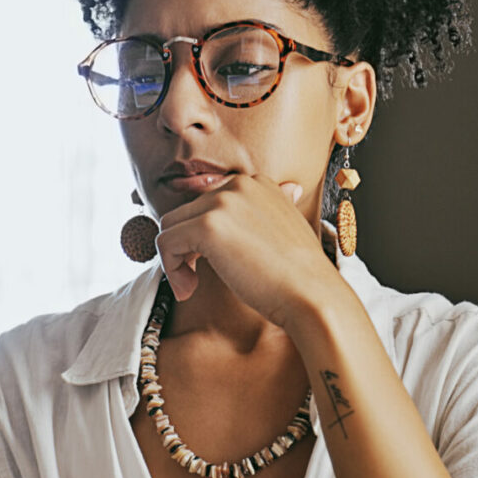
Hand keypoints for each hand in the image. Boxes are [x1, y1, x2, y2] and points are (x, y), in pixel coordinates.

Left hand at [153, 174, 344, 325]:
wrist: (311, 294)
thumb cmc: (299, 272)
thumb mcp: (286, 227)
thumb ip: (270, 209)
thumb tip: (287, 189)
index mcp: (256, 183)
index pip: (207, 202)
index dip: (202, 234)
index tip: (210, 260)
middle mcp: (238, 184)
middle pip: (185, 213)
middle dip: (186, 246)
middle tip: (197, 276)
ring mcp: (222, 203)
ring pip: (170, 226)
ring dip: (175, 258)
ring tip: (190, 285)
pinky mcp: (207, 226)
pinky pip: (166, 242)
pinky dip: (170, 268)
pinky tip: (189, 288)